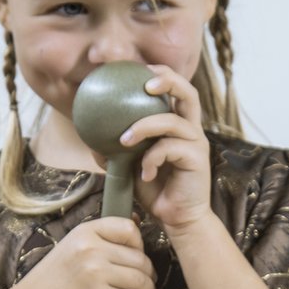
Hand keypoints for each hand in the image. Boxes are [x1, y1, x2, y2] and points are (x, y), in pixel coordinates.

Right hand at [14, 217, 155, 288]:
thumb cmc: (58, 273)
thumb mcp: (75, 243)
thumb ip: (103, 234)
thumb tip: (138, 221)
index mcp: (86, 232)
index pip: (129, 229)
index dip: (139, 244)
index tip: (136, 255)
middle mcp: (91, 250)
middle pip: (139, 258)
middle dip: (149, 272)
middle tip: (148, 279)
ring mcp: (95, 274)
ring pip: (140, 280)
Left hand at [120, 64, 211, 233]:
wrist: (178, 219)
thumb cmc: (155, 191)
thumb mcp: (130, 167)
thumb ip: (116, 151)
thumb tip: (91, 138)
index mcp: (179, 125)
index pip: (177, 91)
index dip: (163, 74)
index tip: (140, 68)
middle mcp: (192, 130)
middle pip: (189, 93)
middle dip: (168, 81)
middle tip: (145, 83)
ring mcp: (197, 144)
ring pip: (173, 121)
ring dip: (145, 126)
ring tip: (124, 139)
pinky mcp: (198, 160)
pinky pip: (171, 149)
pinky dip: (152, 159)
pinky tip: (144, 174)